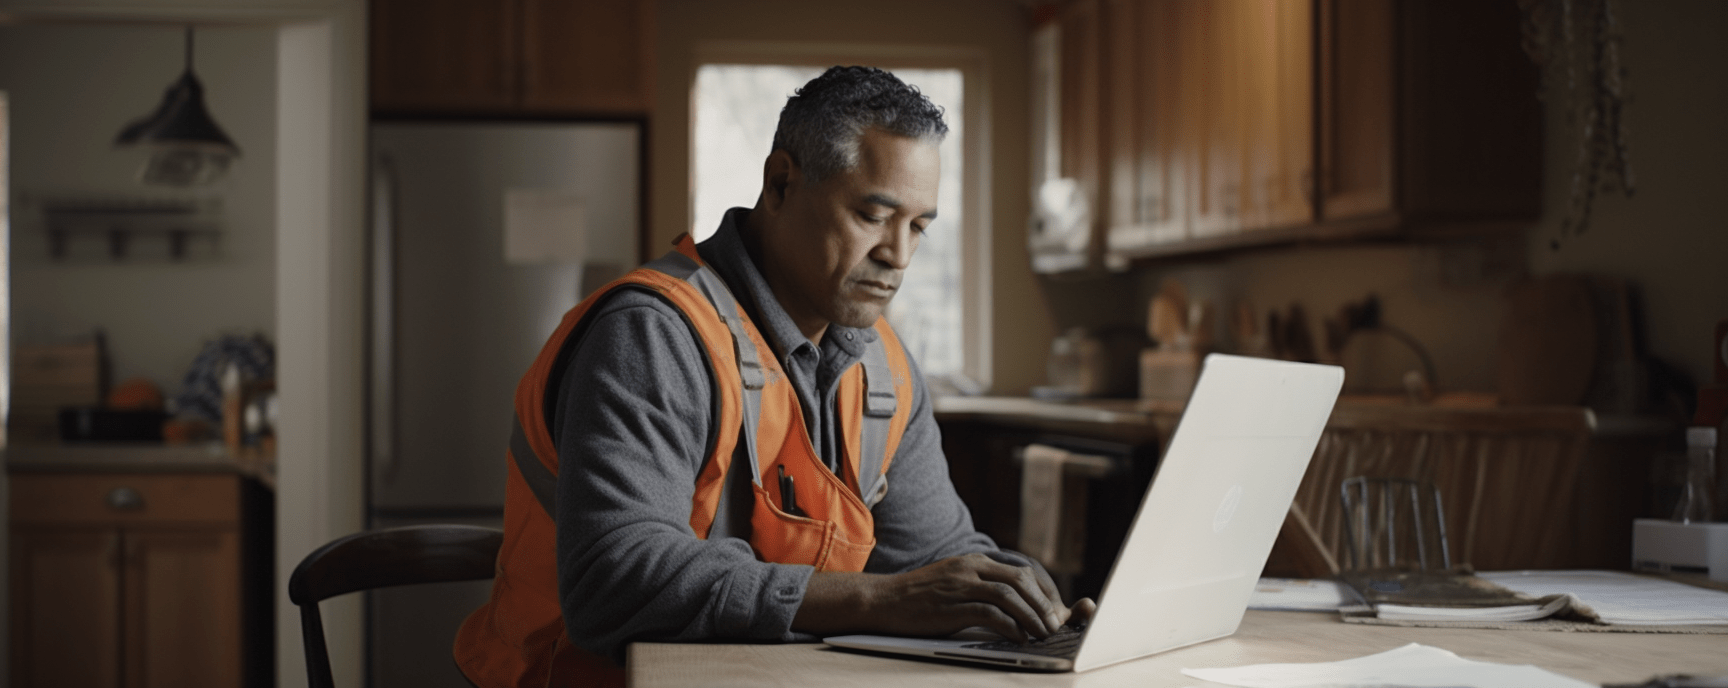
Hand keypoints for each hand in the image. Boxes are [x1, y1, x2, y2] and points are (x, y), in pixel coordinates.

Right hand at [793, 553, 1071, 641]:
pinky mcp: (951, 607)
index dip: (1042, 593)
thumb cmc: (918, 598)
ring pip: (1009, 596)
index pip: (1020, 571)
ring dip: (1032, 617)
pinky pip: (990, 614)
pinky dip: (1010, 627)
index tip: (1053, 612)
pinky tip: (1019, 638)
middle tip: (1054, 626)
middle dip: (1042, 605)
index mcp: (973, 562)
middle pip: (1020, 581)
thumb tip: (1011, 606)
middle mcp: (970, 569)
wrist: (882, 600)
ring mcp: (960, 586)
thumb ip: (979, 587)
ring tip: (1043, 634)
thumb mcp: (952, 582)